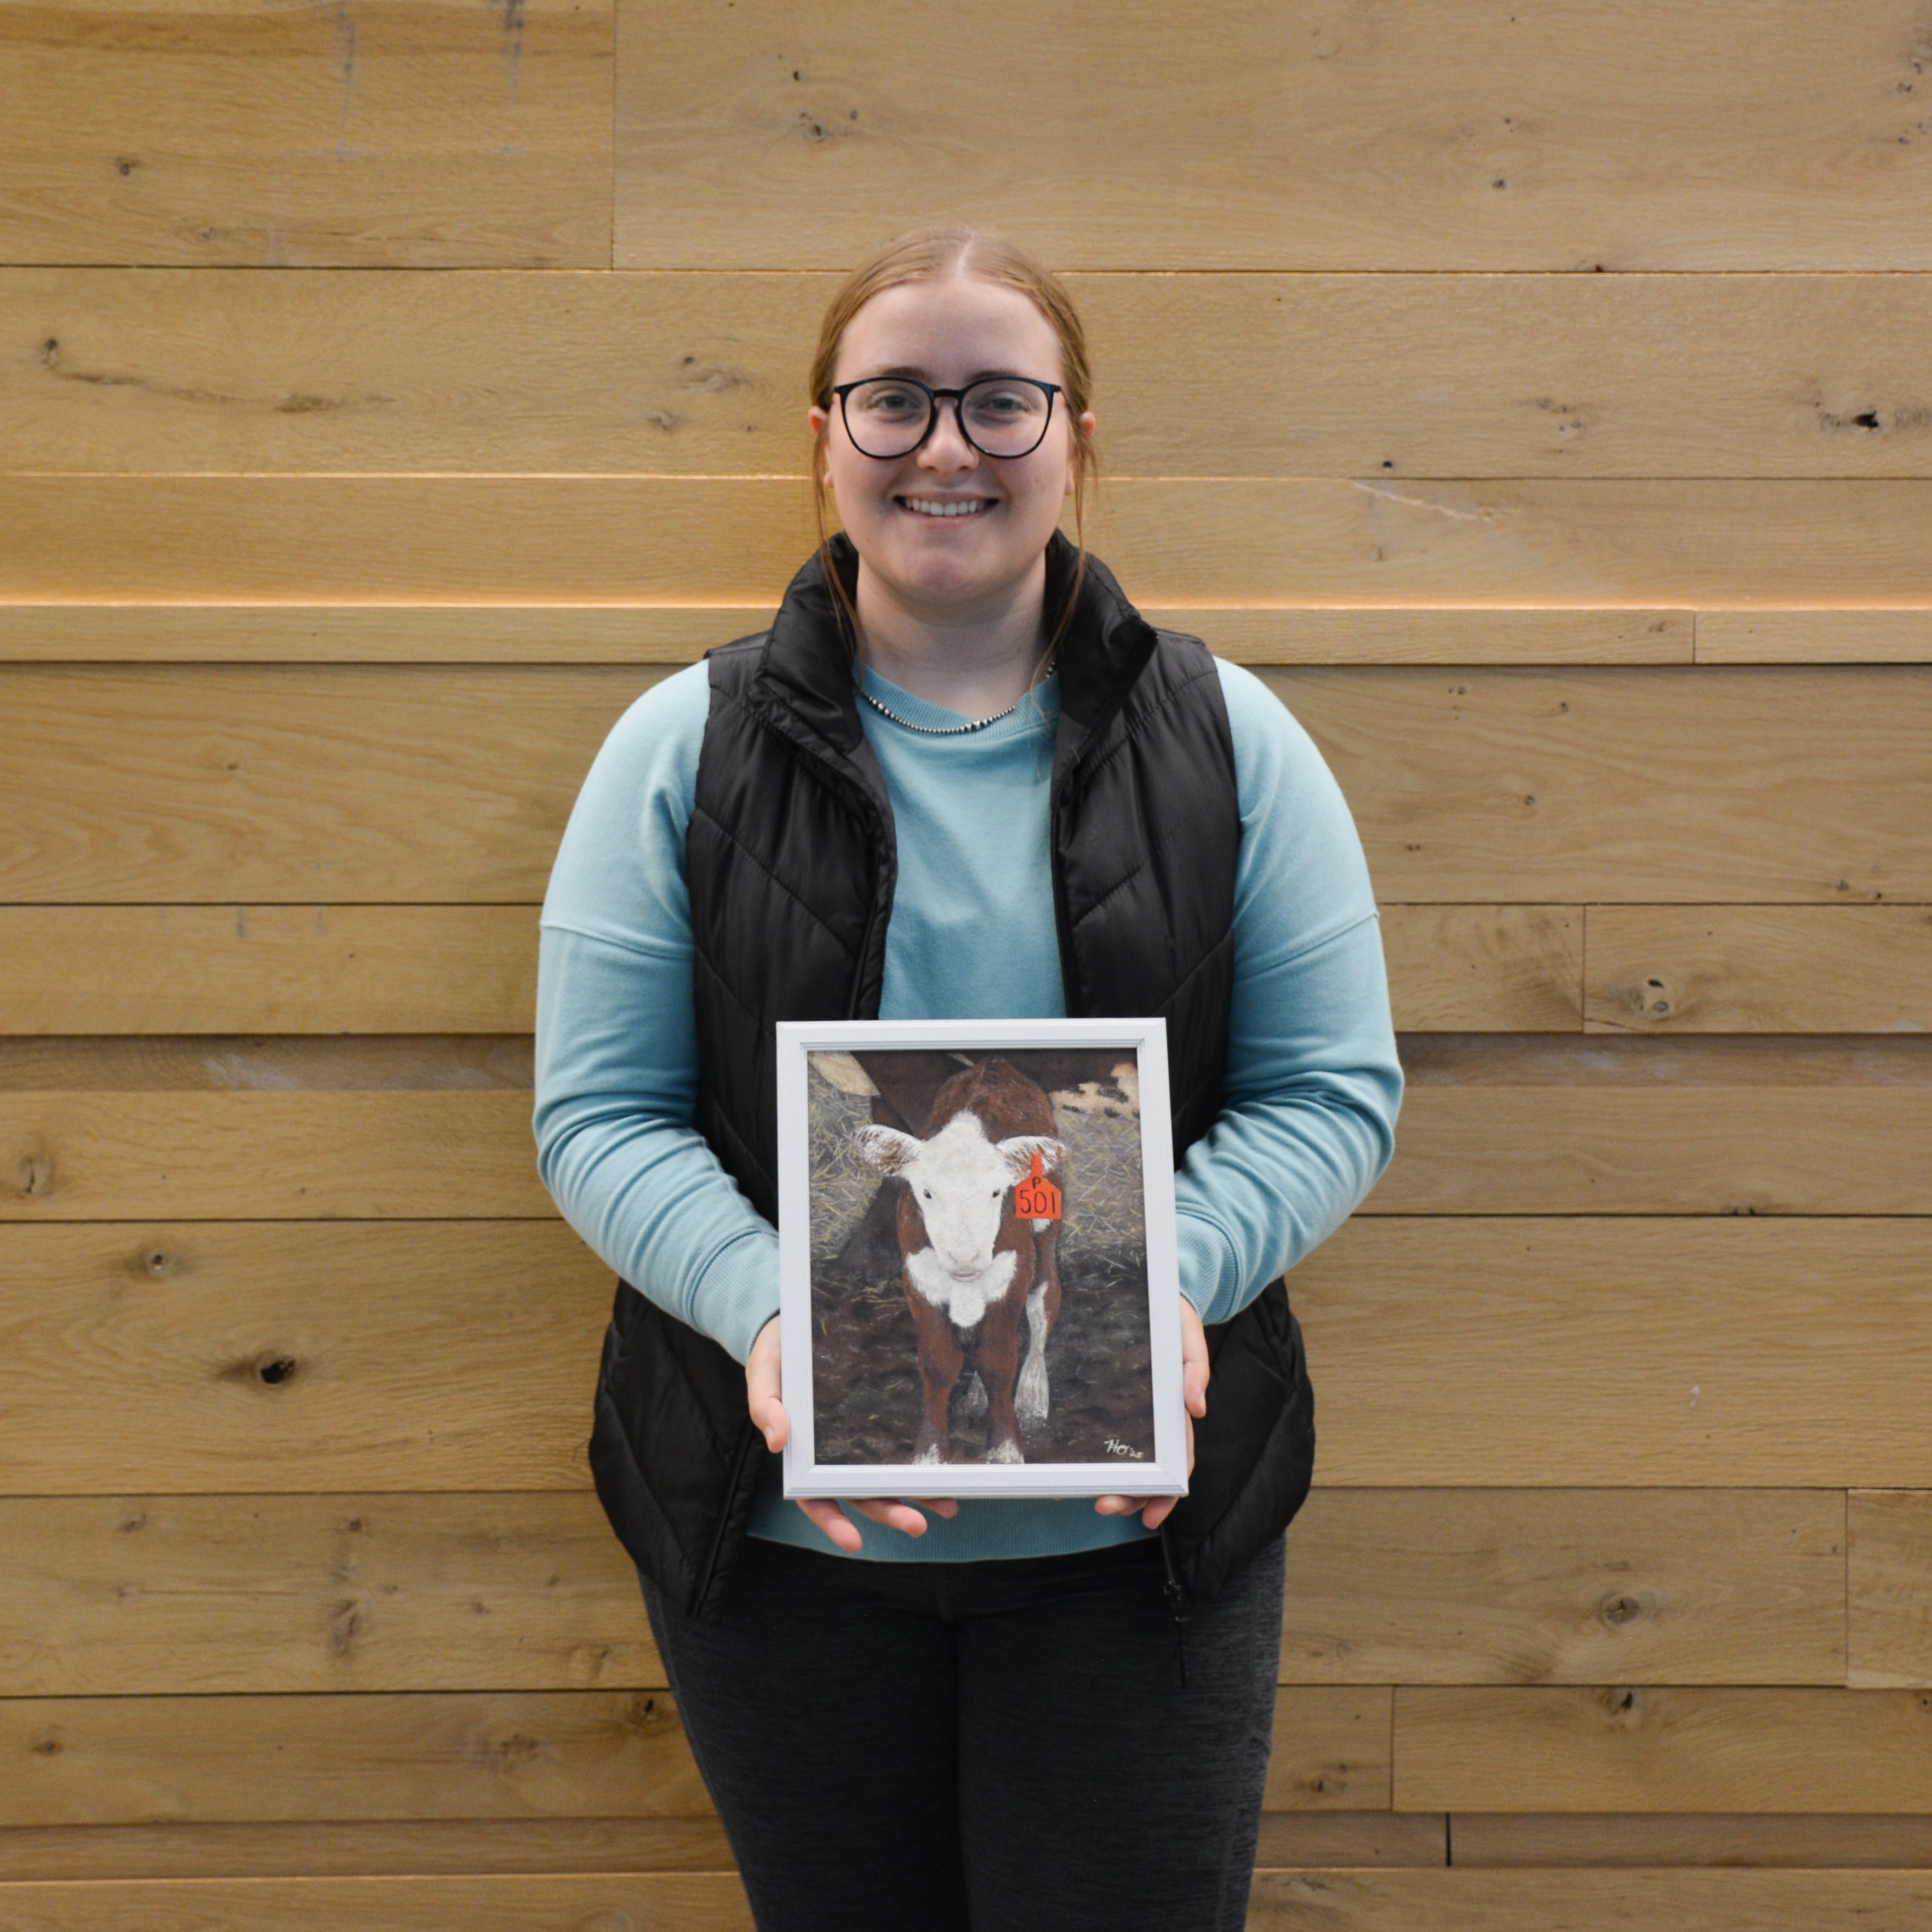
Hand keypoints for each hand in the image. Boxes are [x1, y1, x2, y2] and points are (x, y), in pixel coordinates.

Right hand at [745, 1316, 957, 1553]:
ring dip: (918, 1496)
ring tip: (948, 1506)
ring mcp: (862, 1437)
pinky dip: (925, 1461)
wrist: (801, 1319)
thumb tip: (776, 1442)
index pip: (816, 1498)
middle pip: (862, 1494)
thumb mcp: (764, 1372)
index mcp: (804, 1453)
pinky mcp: (885, 1414)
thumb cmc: (777, 1351)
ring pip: (889, 1476)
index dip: (833, 1522)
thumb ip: (765, 1405)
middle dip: (890, 1513)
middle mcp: (837, 1453)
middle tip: (918, 1525)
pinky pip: (905, 1443)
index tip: (854, 1542)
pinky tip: (948, 1470)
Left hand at [1094, 1296, 1208, 1530]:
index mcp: (1178, 1411)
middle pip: (1148, 1469)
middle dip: (1132, 1496)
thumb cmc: (1177, 1320)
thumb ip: (1196, 1370)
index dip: (1166, 1494)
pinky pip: (1107, 1431)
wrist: (1159, 1295)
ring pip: (1127, 1457)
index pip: (1177, 1462)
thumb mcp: (1190, 1338)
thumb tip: (1198, 1409)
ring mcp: (1136, 1410)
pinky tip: (1078, 1467)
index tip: (1150, 1517)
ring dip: (1116, 1484)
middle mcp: (1156, 1418)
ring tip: (1093, 1499)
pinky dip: (1097, 1454)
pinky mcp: (1114, 1396)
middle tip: (1105, 1507)